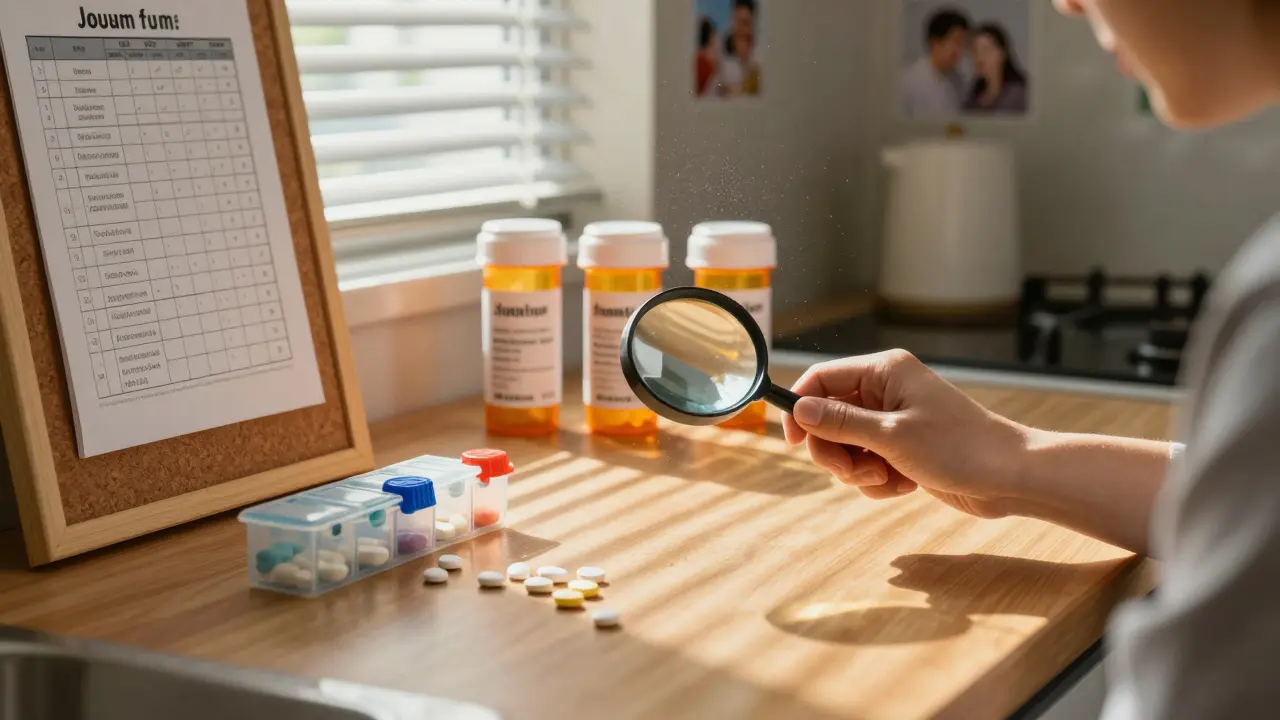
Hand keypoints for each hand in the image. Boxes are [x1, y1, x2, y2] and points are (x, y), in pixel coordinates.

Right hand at [782, 350, 1030, 518]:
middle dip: (834, 450)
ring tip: (886, 478)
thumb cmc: (960, 447)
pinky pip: (868, 463)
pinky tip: (903, 486)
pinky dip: (878, 479)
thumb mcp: (892, 436)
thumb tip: (798, 409)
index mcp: (883, 371)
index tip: (792, 443)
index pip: (821, 378)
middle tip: (850, 471)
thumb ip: (841, 423)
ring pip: (846, 445)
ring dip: (858, 470)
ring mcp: (894, 420)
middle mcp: (886, 390)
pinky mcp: (903, 447)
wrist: (1012, 477)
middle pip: (828, 417)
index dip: (800, 409)